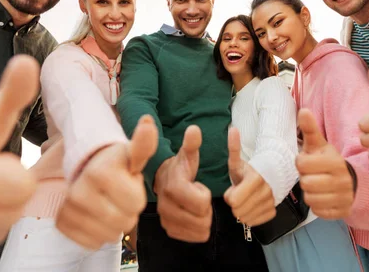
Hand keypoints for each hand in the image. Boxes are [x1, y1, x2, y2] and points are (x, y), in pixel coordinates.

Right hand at [56, 115, 157, 249]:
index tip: (127, 183)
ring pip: (109, 235)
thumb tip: (148, 122)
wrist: (85, 169)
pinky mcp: (62, 223)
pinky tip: (96, 217)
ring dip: (114, 224)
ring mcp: (69, 209)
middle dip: (127, 211)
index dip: (136, 195)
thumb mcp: (131, 153)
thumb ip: (143, 144)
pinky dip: (98, 234)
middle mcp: (80, 191)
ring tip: (108, 205)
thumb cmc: (114, 164)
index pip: (137, 204)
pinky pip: (92, 242)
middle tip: (118, 195)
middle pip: (124, 222)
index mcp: (100, 173)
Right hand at [154, 125, 211, 241]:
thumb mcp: (186, 154)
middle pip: (203, 219)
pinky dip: (197, 229)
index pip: (202, 202)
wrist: (162, 180)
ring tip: (194, 205)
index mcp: (173, 187)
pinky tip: (191, 215)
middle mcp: (166, 206)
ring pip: (200, 231)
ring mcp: (166, 220)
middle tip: (197, 196)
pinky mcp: (168, 230)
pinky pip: (193, 238)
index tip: (198, 185)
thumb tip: (194, 129)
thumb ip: (191, 144)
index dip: (205, 195)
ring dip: (203, 219)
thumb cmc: (179, 168)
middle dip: (206, 208)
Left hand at [224, 127, 275, 226]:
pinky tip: (251, 206)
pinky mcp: (273, 212)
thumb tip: (232, 129)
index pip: (233, 201)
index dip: (230, 196)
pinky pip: (254, 222)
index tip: (233, 188)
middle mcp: (266, 192)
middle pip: (238, 211)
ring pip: (245, 218)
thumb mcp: (238, 161)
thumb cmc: (249, 169)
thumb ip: (234, 148)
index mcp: (256, 178)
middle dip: (234, 204)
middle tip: (238, 194)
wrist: (271, 175)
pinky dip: (250, 216)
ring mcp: (270, 203)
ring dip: (241, 210)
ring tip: (245, 199)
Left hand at [296, 109, 354, 218]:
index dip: (301, 163)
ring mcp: (344, 198)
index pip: (301, 164)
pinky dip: (317, 205)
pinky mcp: (342, 212)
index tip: (309, 161)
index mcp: (335, 161)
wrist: (350, 181)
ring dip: (309, 192)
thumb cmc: (327, 160)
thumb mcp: (319, 145)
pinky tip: (323, 196)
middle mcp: (342, 181)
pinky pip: (318, 212)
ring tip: (317, 185)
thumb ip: (310, 129)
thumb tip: (303, 110)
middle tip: (313, 175)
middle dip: (305, 178)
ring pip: (310, 199)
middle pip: (305, 183)